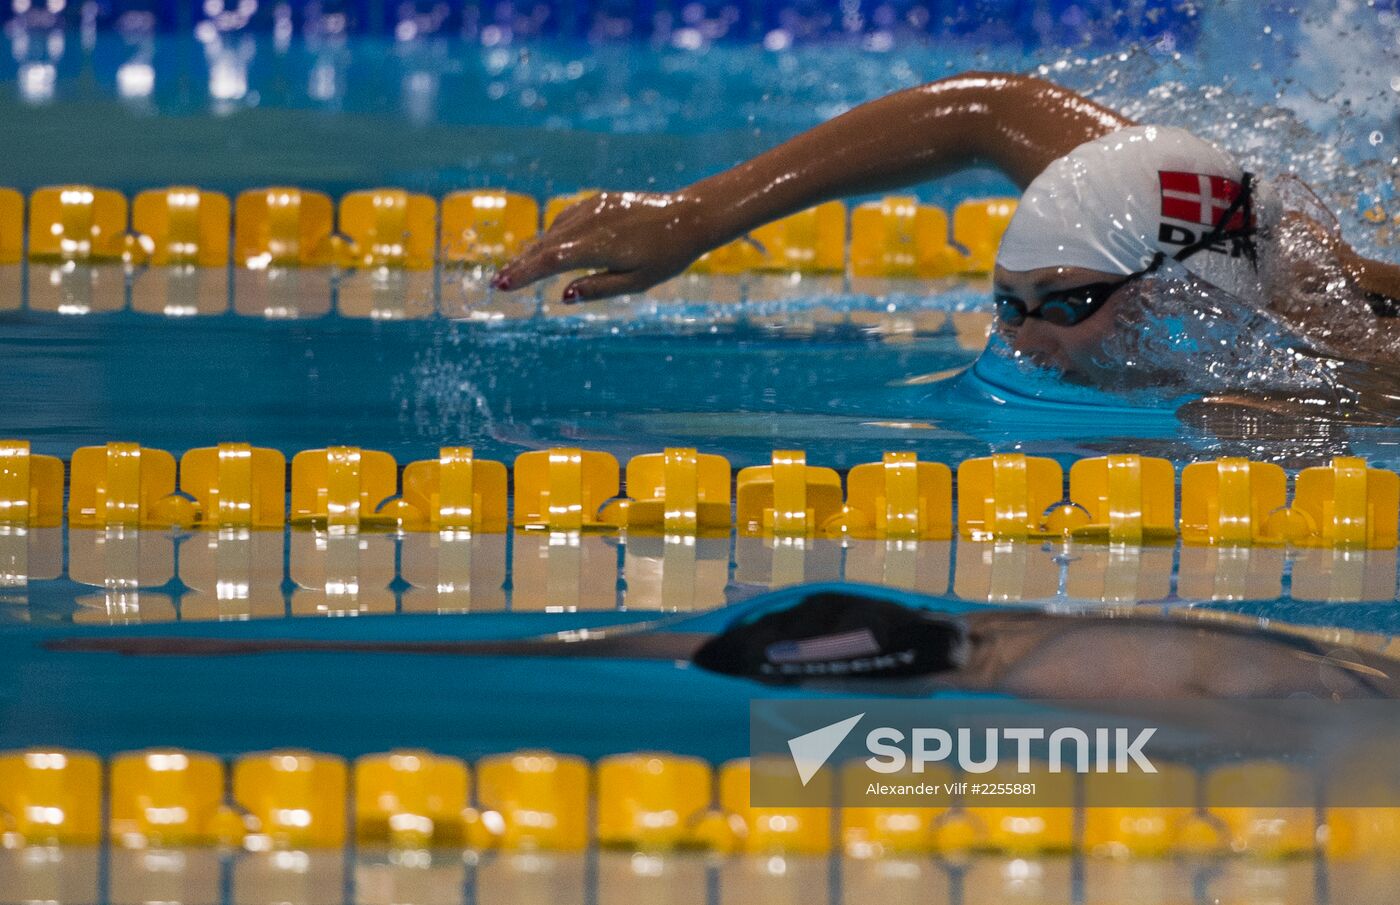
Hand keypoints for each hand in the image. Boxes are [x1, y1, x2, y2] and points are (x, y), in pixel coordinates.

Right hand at [492, 190, 713, 302]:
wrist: (689, 216)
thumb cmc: (667, 256)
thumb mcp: (637, 282)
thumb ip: (598, 288)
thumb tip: (563, 295)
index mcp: (600, 246)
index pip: (552, 261)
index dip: (525, 273)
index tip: (503, 285)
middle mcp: (592, 222)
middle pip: (546, 245)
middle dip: (521, 264)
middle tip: (498, 283)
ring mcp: (594, 208)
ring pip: (555, 231)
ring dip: (535, 250)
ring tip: (518, 269)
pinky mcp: (599, 201)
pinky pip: (568, 219)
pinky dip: (553, 235)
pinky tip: (548, 248)